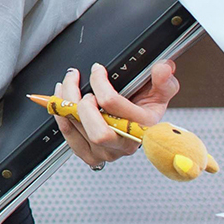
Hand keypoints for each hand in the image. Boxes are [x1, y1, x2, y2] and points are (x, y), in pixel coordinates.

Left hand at [53, 59, 180, 169]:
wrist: (138, 128)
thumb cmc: (146, 109)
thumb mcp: (161, 93)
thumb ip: (163, 80)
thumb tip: (163, 68)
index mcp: (142, 128)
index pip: (112, 104)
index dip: (99, 82)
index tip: (97, 70)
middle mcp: (124, 144)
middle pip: (97, 131)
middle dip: (81, 102)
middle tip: (79, 84)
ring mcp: (106, 152)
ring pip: (77, 129)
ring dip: (65, 101)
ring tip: (67, 84)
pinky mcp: (90, 155)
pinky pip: (68, 136)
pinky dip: (60, 115)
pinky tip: (61, 100)